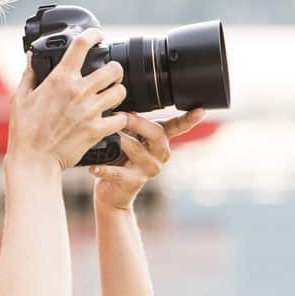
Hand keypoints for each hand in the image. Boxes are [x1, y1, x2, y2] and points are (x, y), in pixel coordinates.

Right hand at [5, 28, 128, 170]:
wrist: (33, 160)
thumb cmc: (24, 130)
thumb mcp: (21, 98)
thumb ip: (29, 73)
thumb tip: (31, 55)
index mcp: (59, 79)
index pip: (82, 45)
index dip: (94, 35)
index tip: (97, 37)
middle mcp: (78, 91)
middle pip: (114, 68)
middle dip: (113, 69)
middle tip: (108, 75)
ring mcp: (90, 111)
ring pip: (121, 90)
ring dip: (118, 92)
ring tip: (110, 97)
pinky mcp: (98, 130)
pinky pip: (121, 118)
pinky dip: (119, 118)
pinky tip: (111, 119)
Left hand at [89, 108, 205, 210]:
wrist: (111, 192)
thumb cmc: (118, 159)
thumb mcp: (126, 137)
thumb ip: (129, 122)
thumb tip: (121, 103)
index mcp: (159, 140)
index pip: (177, 127)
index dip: (189, 120)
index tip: (200, 110)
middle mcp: (160, 154)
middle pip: (157, 134)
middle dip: (137, 122)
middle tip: (119, 114)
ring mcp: (149, 169)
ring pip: (137, 149)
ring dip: (118, 140)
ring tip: (102, 134)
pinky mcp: (135, 182)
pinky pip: (119, 172)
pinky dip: (104, 169)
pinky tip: (93, 168)